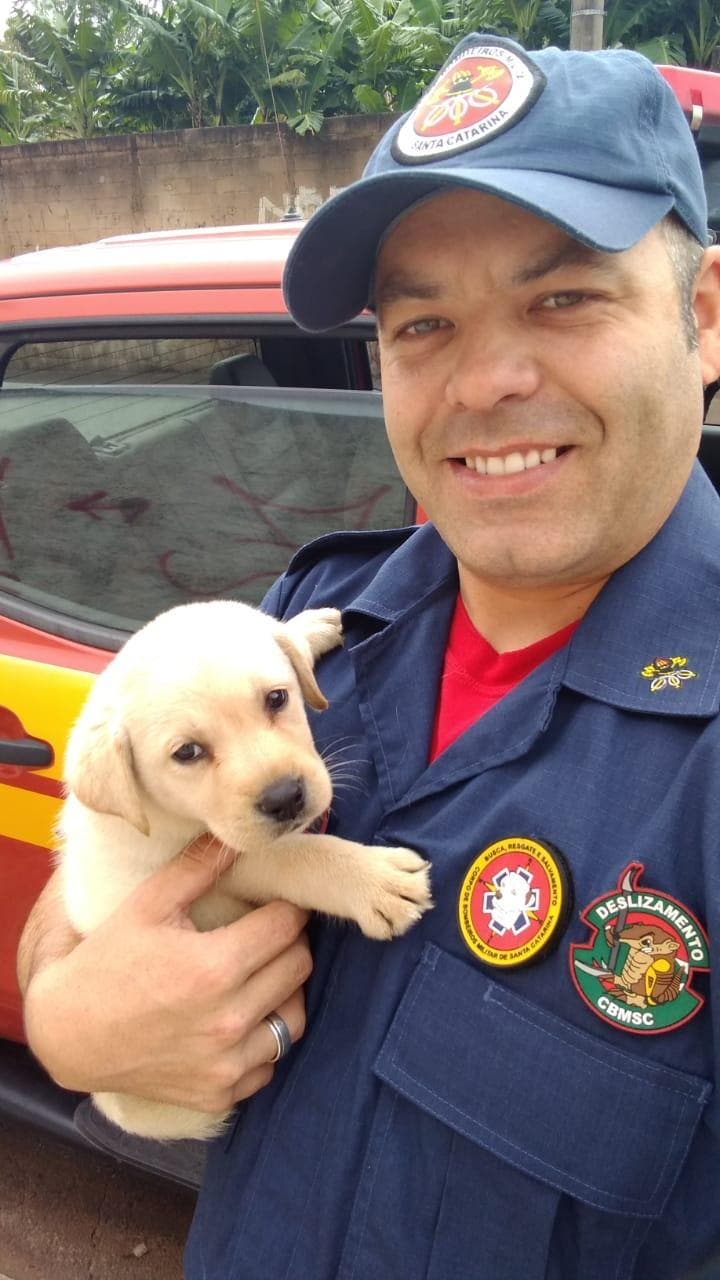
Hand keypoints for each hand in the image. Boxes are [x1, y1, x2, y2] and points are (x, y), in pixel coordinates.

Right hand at [23, 838, 310, 1111]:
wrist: (68, 1034)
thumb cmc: (106, 962)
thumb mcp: (146, 904)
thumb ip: (197, 868)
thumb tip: (237, 838)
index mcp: (214, 967)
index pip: (288, 924)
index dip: (288, 906)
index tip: (278, 900)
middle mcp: (228, 1019)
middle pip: (299, 967)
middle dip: (290, 943)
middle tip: (269, 933)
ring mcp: (226, 1062)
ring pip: (295, 1018)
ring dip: (285, 993)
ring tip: (261, 975)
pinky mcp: (219, 1092)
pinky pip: (269, 1064)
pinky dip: (263, 1043)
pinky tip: (242, 1021)